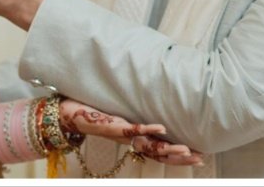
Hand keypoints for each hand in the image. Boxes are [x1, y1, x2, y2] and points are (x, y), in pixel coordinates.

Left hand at [58, 100, 203, 166]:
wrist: (63, 114)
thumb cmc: (89, 112)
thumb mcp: (114, 113)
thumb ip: (128, 113)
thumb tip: (144, 104)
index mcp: (132, 136)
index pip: (159, 148)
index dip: (178, 155)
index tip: (198, 156)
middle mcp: (128, 138)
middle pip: (158, 151)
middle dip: (180, 157)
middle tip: (200, 159)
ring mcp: (121, 132)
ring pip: (148, 144)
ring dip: (168, 149)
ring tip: (187, 151)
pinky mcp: (110, 124)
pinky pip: (131, 129)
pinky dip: (148, 129)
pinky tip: (162, 129)